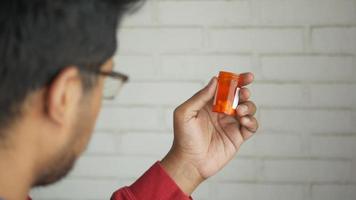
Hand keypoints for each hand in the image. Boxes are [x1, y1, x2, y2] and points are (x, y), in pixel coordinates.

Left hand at [161, 73, 257, 194]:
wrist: (189, 162)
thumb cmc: (183, 137)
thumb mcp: (185, 113)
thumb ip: (200, 97)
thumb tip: (215, 81)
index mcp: (210, 104)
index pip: (225, 88)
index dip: (237, 80)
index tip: (247, 77)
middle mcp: (222, 112)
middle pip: (240, 96)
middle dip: (245, 91)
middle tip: (243, 93)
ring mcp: (231, 124)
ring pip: (248, 109)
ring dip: (248, 106)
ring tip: (240, 111)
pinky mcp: (237, 137)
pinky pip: (251, 126)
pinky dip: (252, 121)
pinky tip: (244, 121)